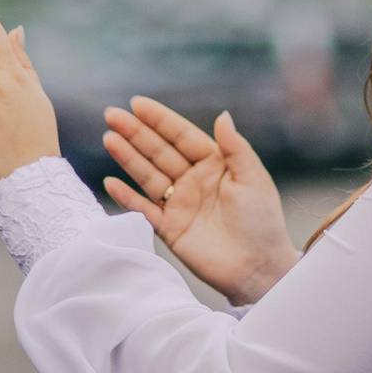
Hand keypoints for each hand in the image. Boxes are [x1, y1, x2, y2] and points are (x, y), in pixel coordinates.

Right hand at [101, 98, 298, 305]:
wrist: (258, 268)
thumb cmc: (262, 222)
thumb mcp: (253, 179)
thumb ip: (236, 148)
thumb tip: (222, 115)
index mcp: (215, 164)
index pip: (182, 136)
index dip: (159, 120)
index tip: (137, 103)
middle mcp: (193, 180)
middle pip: (159, 152)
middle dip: (135, 133)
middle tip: (111, 115)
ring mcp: (179, 204)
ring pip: (148, 175)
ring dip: (128, 158)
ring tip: (109, 139)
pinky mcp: (169, 229)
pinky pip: (143, 209)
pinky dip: (127, 197)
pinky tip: (111, 182)